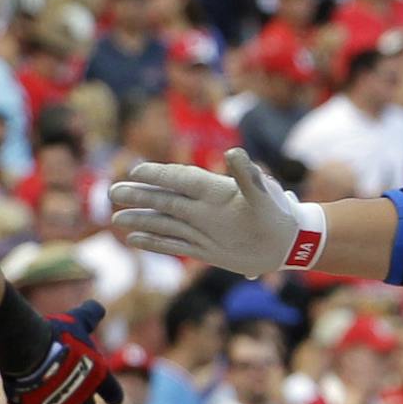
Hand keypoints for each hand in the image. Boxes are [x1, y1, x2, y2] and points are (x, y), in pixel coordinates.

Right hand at [2, 300, 126, 403]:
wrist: (30, 350)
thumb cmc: (56, 335)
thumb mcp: (76, 321)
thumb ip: (89, 315)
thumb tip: (98, 305)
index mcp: (97, 377)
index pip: (112, 390)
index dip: (113, 394)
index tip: (115, 399)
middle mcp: (81, 398)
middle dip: (77, 400)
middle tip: (64, 388)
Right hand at [110, 148, 323, 275]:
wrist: (289, 242)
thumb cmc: (277, 214)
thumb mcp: (264, 195)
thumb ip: (247, 176)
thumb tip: (234, 153)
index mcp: (215, 190)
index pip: (181, 178)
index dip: (159, 174)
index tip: (136, 171)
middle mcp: (204, 208)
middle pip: (165, 199)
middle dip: (140, 195)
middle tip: (113, 192)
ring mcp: (202, 228)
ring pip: (164, 222)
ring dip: (141, 219)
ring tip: (115, 218)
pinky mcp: (205, 249)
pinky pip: (173, 244)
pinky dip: (153, 242)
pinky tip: (134, 239)